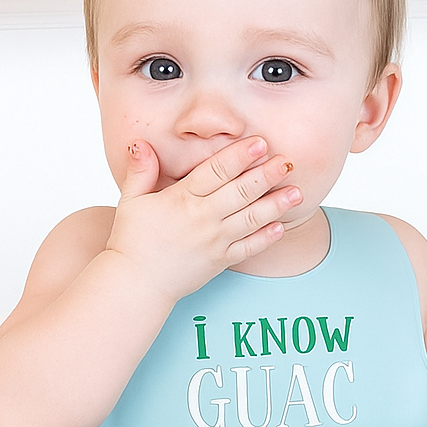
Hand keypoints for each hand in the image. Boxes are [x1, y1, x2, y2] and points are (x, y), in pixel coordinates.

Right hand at [105, 135, 302, 301]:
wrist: (137, 284)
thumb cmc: (132, 241)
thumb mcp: (130, 201)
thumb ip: (140, 171)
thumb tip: (139, 143)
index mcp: (182, 199)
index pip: (216, 172)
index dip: (239, 156)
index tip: (259, 143)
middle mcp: (202, 219)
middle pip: (240, 192)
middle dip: (266, 175)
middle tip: (288, 161)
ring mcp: (214, 242)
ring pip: (250, 219)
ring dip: (276, 205)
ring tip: (297, 192)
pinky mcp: (220, 261)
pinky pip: (248, 248)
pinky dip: (266, 238)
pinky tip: (281, 227)